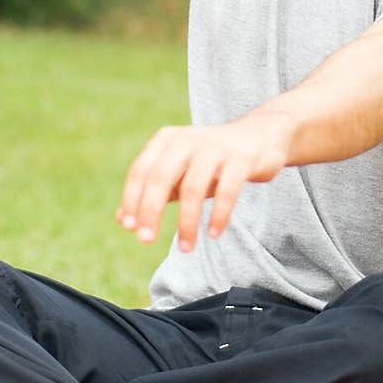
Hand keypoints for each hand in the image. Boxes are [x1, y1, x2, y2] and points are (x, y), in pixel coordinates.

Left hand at [116, 111, 295, 251]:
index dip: (132, 199)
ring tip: (185, 248)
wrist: (261, 135)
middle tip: (145, 240)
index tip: (129, 228)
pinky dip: (218, 215)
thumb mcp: (181, 171)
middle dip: (151, 211)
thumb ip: (154, 191)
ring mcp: (216, 148)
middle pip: (161, 177)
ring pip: (193, 187)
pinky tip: (213, 234)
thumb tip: (121, 218)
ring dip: (186, 222)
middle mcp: (188, 140)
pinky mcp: (242, 159)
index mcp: (168, 140)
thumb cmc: (213, 159)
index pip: (141, 170)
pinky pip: (226, 191)